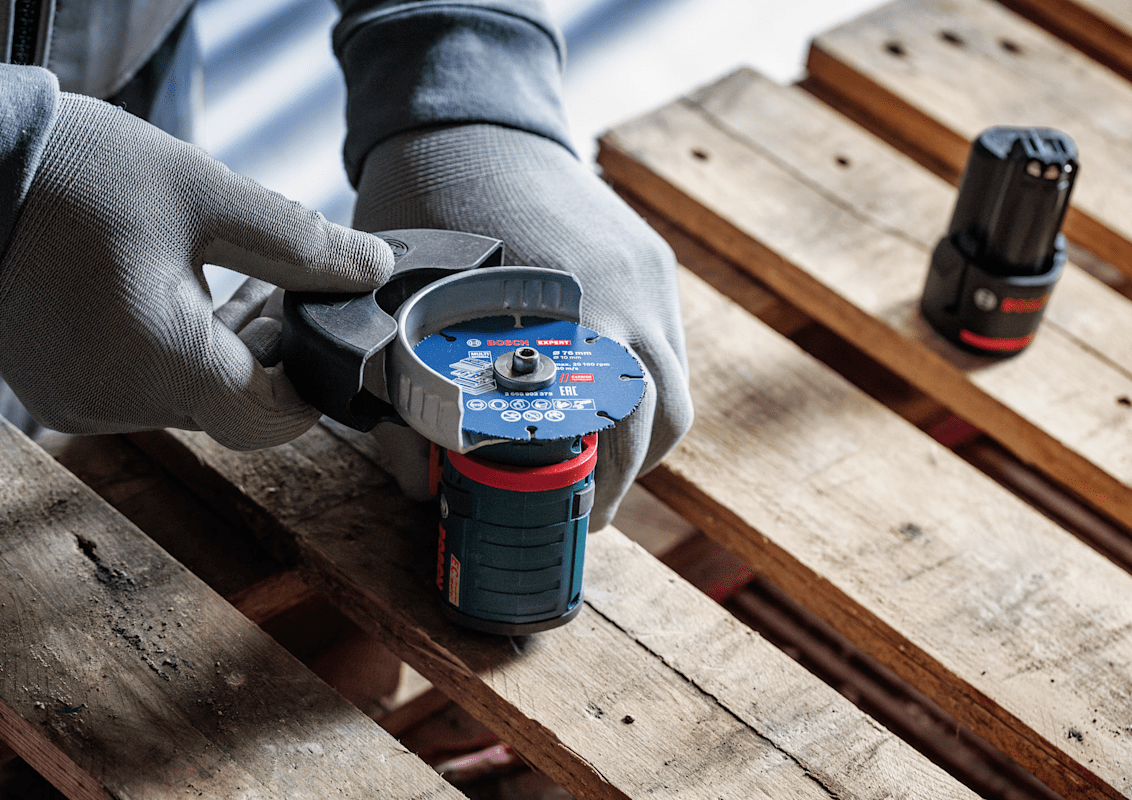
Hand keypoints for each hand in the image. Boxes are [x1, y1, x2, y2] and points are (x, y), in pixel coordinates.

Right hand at [0, 93, 392, 448]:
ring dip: (226, 352)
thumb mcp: (205, 195)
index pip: (270, 419)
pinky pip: (145, 387)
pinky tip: (185, 294)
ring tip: (234, 283)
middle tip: (282, 294)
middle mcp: (117, 400)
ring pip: (191, 397)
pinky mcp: (61, 386)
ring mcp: (81, 400)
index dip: (313, 386)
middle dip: (270, 357)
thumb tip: (372, 268)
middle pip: (232, 407)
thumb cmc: (74, 172)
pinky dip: (179, 352)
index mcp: (160, 362)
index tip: (327, 341)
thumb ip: (300, 243)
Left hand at [353, 124, 692, 528]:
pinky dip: (643, 387)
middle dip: (628, 478)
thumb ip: (405, 402)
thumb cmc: (423, 209)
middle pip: (660, 421)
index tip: (576, 521)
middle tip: (589, 509)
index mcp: (562, 313)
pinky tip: (602, 396)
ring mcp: (646, 278)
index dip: (598, 489)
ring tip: (602, 463)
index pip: (607, 432)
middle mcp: (623, 298)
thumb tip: (425, 489)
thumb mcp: (399, 308)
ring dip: (645, 439)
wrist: (473, 118)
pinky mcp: (653, 262)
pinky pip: (666, 346)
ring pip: (675, 389)